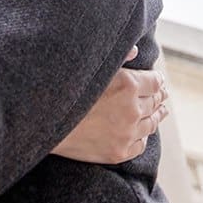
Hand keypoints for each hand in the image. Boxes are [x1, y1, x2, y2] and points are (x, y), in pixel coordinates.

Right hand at [52, 48, 167, 164]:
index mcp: (127, 84)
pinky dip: (142, 136)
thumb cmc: (61, 86)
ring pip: (150, 124)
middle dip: (158, 96)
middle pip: (154, 102)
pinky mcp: (118, 152)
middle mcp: (131, 110)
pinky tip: (142, 132)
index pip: (154, 81)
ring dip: (156, 115)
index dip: (156, 79)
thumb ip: (115, 57)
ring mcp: (126, 133)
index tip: (157, 78)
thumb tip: (136, 50)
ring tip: (160, 111)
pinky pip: (140, 144)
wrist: (41, 121)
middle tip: (162, 94)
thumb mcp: (87, 64)